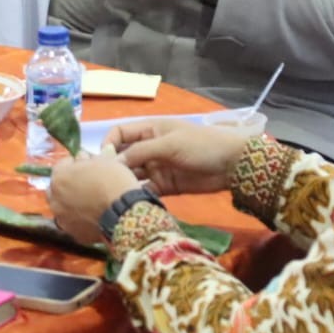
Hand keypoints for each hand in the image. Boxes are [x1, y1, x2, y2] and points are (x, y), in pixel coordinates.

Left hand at [46, 150, 141, 245]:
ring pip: (64, 207)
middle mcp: (55, 199)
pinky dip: (81, 219)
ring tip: (91, 202)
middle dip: (69, 184)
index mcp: (59, 177)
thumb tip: (82, 158)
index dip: (76, 163)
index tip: (87, 164)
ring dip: (72, 203)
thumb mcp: (102, 161)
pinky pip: (75, 223)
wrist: (125, 213)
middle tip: (87, 183)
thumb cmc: (113, 181)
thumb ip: (87, 159)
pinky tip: (94, 216)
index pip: (63, 164)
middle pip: (58, 188)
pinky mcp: (74, 235)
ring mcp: (63, 219)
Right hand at [106, 119, 251, 196]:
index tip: (102, 161)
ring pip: (132, 175)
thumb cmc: (201, 145)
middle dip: (113, 167)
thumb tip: (114, 162)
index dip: (108, 144)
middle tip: (104, 183)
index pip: (120, 133)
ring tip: (114, 195)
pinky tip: (131, 203)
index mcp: (150, 130)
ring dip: (124, 183)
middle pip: (123, 156)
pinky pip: (145, 190)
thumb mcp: (169, 144)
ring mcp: (156, 167)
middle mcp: (149, 148)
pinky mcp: (165, 186)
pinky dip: (137, 195)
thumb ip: (141, 151)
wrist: (231, 164)